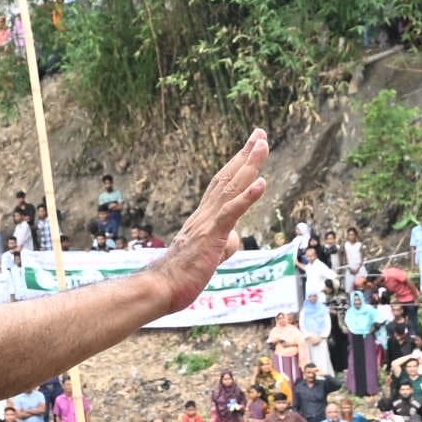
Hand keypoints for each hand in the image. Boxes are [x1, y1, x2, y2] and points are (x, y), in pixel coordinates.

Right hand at [147, 130, 271, 312]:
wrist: (160, 288)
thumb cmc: (181, 276)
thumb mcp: (209, 258)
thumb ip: (223, 245)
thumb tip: (234, 238)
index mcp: (205, 218)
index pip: (223, 185)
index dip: (238, 164)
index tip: (251, 146)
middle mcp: (206, 214)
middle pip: (228, 178)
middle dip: (246, 154)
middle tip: (259, 133)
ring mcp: (208, 223)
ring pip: (231, 188)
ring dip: (249, 165)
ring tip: (262, 144)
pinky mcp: (211, 237)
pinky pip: (231, 213)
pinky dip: (247, 196)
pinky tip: (262, 183)